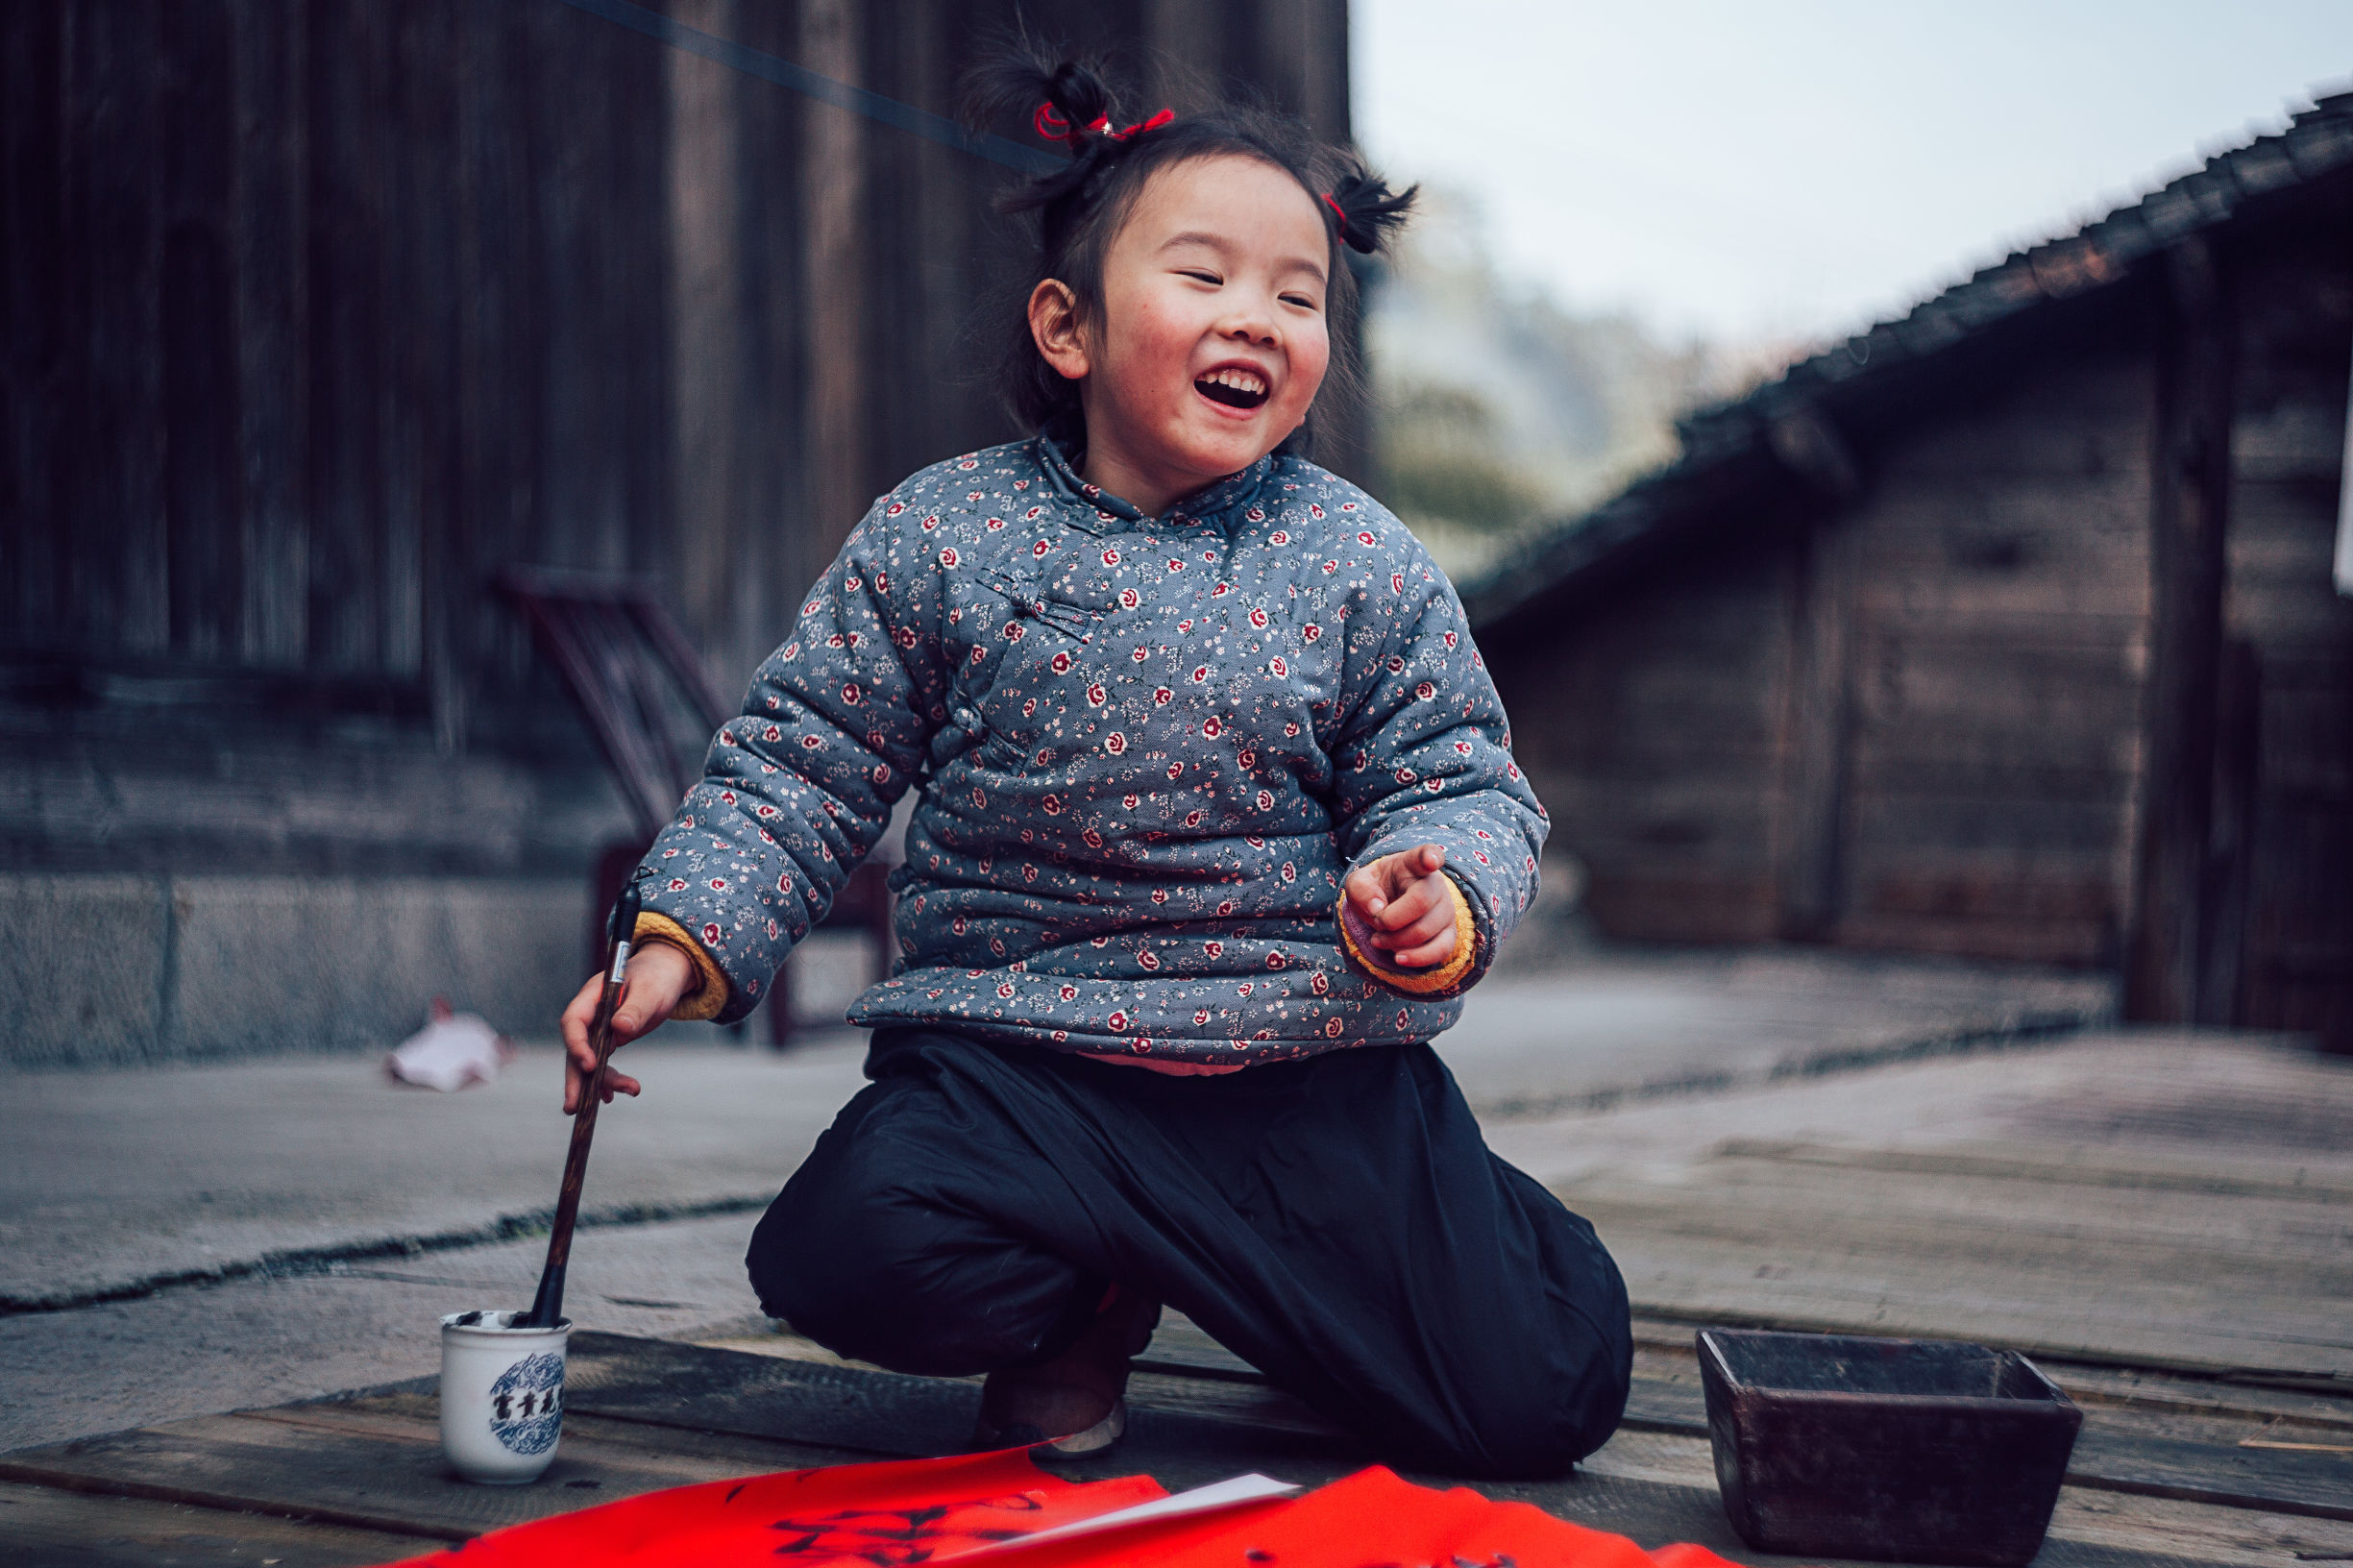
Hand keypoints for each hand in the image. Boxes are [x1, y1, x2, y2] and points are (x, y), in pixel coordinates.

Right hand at [560, 940, 695, 1111]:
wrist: (667, 974)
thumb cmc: (657, 976)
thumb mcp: (651, 990)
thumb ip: (635, 1009)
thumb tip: (620, 1029)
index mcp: (593, 994)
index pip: (574, 1020)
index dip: (577, 1044)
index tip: (590, 1065)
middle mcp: (590, 1013)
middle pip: (575, 1047)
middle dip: (575, 1077)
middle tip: (573, 1106)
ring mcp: (597, 1027)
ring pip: (589, 1060)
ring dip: (596, 1083)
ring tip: (609, 1099)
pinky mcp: (608, 1039)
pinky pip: (601, 1063)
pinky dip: (605, 1080)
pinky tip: (609, 1096)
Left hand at [1342, 844, 1458, 968]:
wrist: (1390, 905)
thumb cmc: (1376, 890)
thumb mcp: (1359, 883)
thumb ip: (1361, 890)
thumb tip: (1376, 908)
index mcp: (1412, 864)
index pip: (1426, 855)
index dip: (1430, 857)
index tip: (1430, 860)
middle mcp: (1435, 884)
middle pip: (1420, 902)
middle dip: (1390, 919)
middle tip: (1377, 921)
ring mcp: (1445, 909)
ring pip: (1426, 930)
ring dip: (1396, 941)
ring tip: (1379, 939)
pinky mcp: (1448, 932)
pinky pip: (1441, 950)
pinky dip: (1417, 958)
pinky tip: (1399, 957)